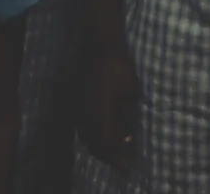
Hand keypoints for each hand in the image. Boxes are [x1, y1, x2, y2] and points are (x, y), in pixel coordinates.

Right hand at [82, 44, 140, 172]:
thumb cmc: (119, 66)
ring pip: (87, 137)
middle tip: (126, 164)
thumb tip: (129, 134)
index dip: (117, 157)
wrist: (100, 46)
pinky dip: (96, 137)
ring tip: (119, 153)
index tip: (130, 165)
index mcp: (98, 112)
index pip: (105, 143)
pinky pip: (84, 127)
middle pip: (94, 144)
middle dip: (110, 156)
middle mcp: (84, 115)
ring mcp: (79, 109)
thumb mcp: (131, 92)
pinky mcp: (78, 104)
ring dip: (102, 148)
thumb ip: (129, 114)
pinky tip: (109, 136)